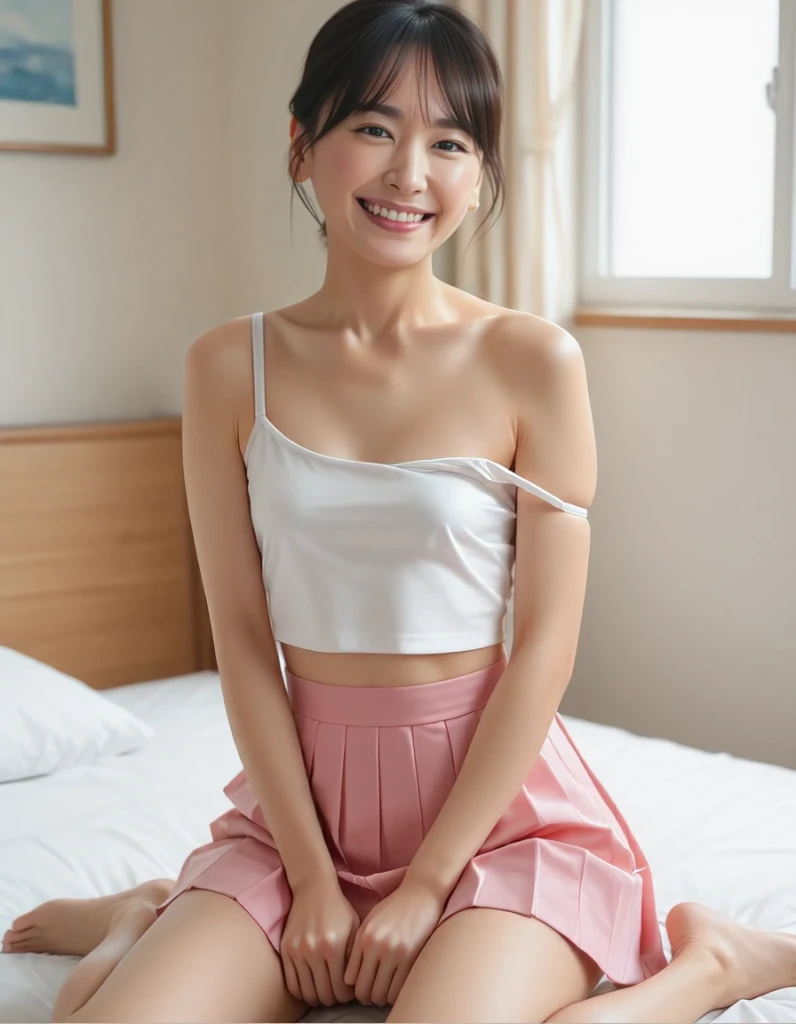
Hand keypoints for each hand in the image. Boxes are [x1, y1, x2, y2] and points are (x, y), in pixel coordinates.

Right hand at [280, 877, 359, 1006]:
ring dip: (317, 997)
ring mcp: (297, 951)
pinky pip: (291, 983)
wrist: (313, 887)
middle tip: (337, 994)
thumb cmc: (338, 908)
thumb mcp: (354, 928)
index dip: (346, 996)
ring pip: (306, 992)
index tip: (349, 993)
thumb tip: (353, 986)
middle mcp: (313, 951)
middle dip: (333, 999)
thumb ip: (354, 957)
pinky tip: (310, 987)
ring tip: (324, 992)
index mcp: (333, 946)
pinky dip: (301, 992)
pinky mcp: (285, 949)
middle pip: (324, 994)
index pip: (340, 988)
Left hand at [343, 878, 444, 1005]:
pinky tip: (396, 987)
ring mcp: (394, 952)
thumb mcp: (371, 921)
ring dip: (381, 998)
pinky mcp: (411, 957)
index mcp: (363, 936)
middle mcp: (376, 945)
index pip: (350, 978)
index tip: (361, 987)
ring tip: (385, 991)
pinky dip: (395, 995)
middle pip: (363, 990)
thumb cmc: (394, 907)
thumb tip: (350, 979)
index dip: (354, 988)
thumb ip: (358, 946)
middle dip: (367, 997)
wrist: (421, 893)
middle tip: (372, 995)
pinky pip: (397, 990)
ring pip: (380, 994)